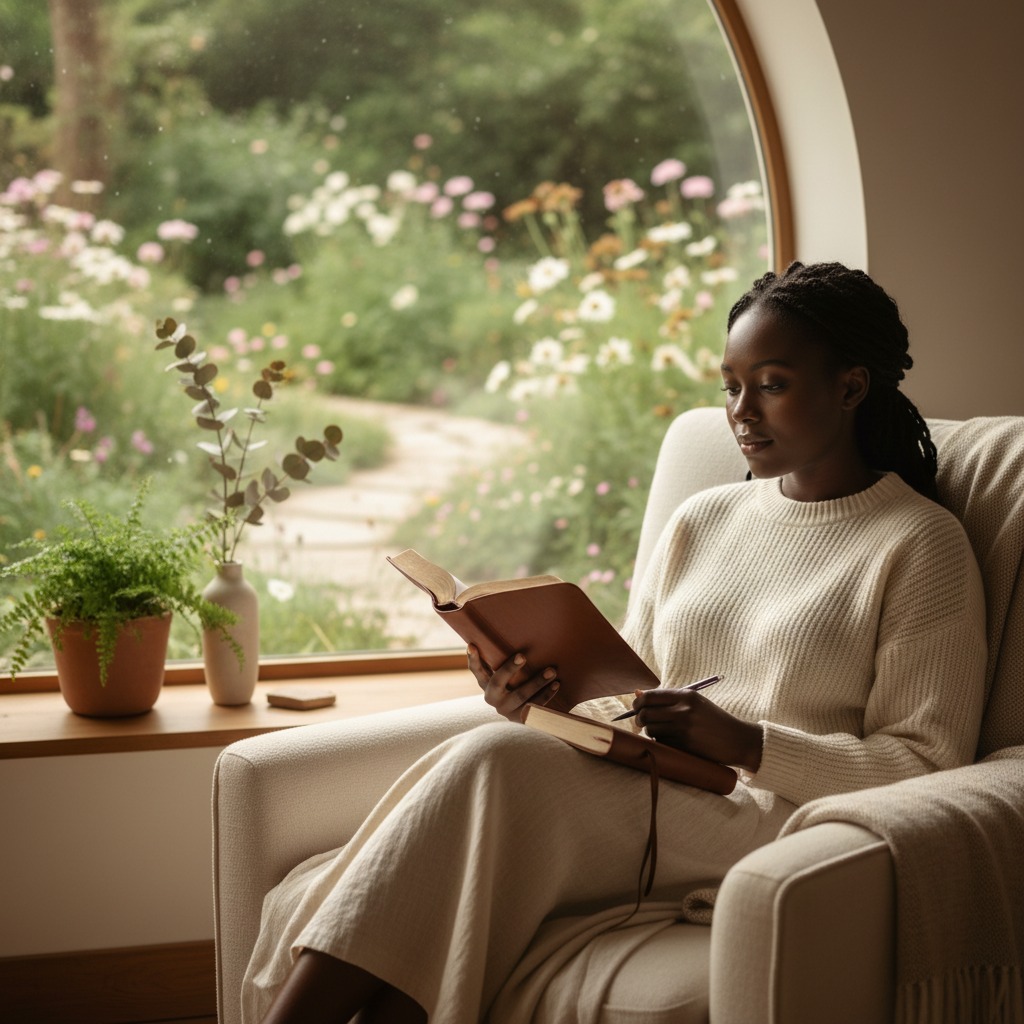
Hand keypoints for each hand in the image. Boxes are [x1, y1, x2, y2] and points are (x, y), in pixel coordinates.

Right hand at [467, 645, 559, 721]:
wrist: (528, 717)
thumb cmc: (517, 684)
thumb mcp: (507, 675)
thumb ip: (504, 659)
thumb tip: (511, 628)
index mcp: (486, 683)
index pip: (477, 670)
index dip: (474, 659)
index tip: (472, 645)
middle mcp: (493, 697)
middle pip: (497, 682)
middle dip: (509, 669)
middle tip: (522, 656)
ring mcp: (506, 710)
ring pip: (520, 695)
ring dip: (537, 682)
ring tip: (552, 670)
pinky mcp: (521, 720)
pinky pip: (535, 706)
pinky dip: (546, 694)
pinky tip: (556, 684)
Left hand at [631, 688, 762, 771]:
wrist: (738, 740)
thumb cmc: (714, 720)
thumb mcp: (695, 703)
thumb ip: (668, 699)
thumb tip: (638, 694)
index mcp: (686, 695)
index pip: (649, 696)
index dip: (638, 703)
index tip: (636, 708)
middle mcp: (683, 710)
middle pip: (645, 713)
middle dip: (639, 719)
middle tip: (642, 722)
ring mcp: (683, 729)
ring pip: (650, 729)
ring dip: (650, 731)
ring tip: (660, 731)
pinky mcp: (684, 745)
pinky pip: (661, 742)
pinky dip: (660, 742)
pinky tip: (670, 740)